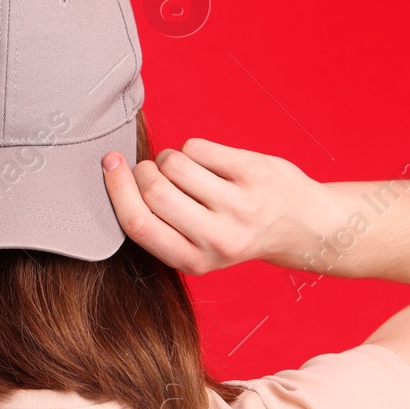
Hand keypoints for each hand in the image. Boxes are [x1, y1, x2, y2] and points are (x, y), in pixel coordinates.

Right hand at [101, 138, 334, 274]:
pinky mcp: (253, 172)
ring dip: (169, 159)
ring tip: (185, 171)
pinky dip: (193, 150)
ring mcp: (239, 204)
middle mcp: (219, 238)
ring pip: (174, 163)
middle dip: (142, 171)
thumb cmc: (237, 233)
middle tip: (151, 171)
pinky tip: (210, 164)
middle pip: (154, 190)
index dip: (117, 190)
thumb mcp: (198, 249)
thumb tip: (115, 176)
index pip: (140, 225)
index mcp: (194, 261)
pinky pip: (198, 147)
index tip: (109, 165)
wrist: (301, 225)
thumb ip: (161, 226)